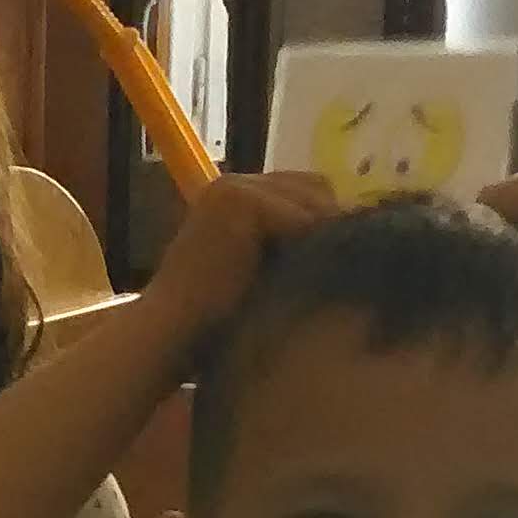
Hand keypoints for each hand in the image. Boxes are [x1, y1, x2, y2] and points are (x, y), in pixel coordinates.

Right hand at [141, 169, 341, 330]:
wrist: (169, 334)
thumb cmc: (212, 319)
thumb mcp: (260, 272)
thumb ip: (289, 247)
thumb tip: (348, 240)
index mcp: (235, 198)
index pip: (303, 191)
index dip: (325, 221)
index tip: (342, 256)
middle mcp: (232, 183)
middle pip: (313, 186)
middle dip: (329, 222)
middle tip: (344, 260)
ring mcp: (233, 188)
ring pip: (310, 199)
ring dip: (322, 235)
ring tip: (331, 269)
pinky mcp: (237, 200)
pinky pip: (297, 216)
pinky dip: (308, 244)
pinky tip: (310, 272)